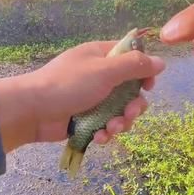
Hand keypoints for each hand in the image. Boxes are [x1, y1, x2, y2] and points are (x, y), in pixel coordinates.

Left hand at [0, 41, 164, 151]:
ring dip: (121, 123)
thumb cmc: (68, 84)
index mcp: (101, 57)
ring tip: (111, 129)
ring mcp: (91, 100)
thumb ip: (134, 66)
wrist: (32, 111)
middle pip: (130, 90)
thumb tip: (161, 62)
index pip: (131, 58)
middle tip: (129, 114)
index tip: (148, 85)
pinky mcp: (85, 120)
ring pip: (120, 112)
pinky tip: (99, 137)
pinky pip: (105, 126)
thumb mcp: (105, 71)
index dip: (144, 72)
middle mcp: (98, 76)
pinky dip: (105, 133)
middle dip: (133, 106)